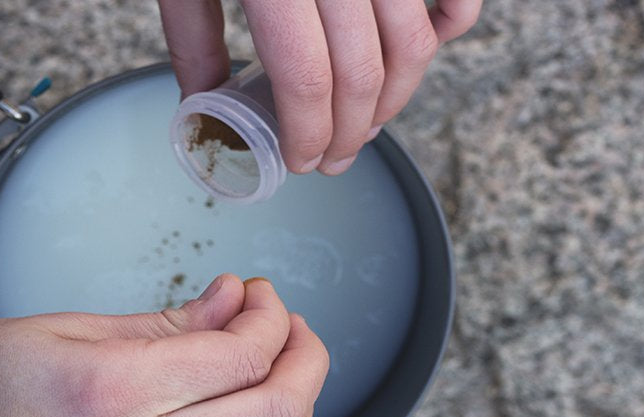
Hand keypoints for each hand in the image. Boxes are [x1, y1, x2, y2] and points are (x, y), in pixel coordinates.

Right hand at [0, 274, 328, 416]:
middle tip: (292, 328)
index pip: (242, 357)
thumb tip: (235, 300)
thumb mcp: (73, 328)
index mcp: (118, 388)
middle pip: (274, 415)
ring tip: (280, 370)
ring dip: (293, 411)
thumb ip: (170, 322)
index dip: (271, 318)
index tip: (260, 295)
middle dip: (306, 360)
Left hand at [160, 0, 480, 175]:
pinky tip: (421, 54)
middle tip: (332, 158)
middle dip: (351, 132)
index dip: (309, 133)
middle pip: (364, 72)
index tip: (301, 160)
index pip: (307, 78)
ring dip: (395, 99)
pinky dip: (449, 27)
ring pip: (413, 42)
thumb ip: (194, 38)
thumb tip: (206, 105)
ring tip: (365, 125)